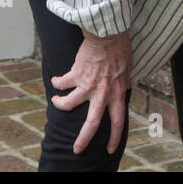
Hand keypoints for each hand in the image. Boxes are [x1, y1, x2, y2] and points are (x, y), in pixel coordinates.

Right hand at [50, 30, 131, 154]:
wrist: (107, 33)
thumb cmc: (120, 49)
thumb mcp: (127, 70)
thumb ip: (122, 83)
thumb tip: (123, 89)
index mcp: (117, 92)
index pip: (118, 121)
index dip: (114, 137)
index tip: (109, 149)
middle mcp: (102, 92)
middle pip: (92, 123)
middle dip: (83, 139)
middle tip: (76, 150)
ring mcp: (87, 84)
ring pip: (69, 104)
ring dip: (60, 104)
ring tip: (55, 101)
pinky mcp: (75, 74)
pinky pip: (61, 84)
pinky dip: (56, 83)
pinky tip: (55, 81)